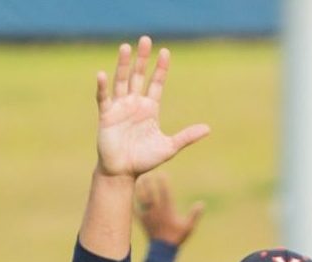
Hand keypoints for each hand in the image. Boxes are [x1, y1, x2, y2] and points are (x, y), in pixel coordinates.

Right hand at [93, 37, 209, 179]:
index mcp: (150, 109)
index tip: (166, 52)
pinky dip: (103, 87)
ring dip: (123, 64)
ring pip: (122, 81)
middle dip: (142, 58)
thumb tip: (208, 128)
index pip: (157, 83)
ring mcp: (120, 107)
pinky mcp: (106, 115)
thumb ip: (186, 137)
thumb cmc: (145, 160)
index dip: (161, 68)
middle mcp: (134, 103)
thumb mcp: (169, 147)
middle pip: (138, 76)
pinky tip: (103, 74)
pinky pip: (104, 98)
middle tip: (146, 39)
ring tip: (126, 47)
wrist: (124, 172)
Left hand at [134, 174, 203, 245]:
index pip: (165, 193)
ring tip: (138, 180)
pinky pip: (136, 209)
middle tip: (146, 173)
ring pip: (142, 199)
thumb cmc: (177, 238)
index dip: (163, 182)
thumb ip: (194, 214)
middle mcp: (156, 210)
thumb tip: (201, 204)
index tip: (162, 174)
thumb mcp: (189, 227)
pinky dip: (133, 202)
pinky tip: (129, 196)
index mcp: (168, 210)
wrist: (163, 250)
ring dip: (140, 189)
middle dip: (149, 182)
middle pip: (151, 193)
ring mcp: (148, 215)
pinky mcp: (142, 220)